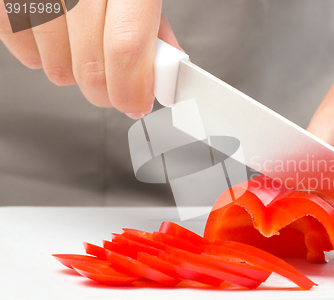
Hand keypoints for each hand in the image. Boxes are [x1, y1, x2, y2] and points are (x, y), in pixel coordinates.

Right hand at [0, 0, 181, 118]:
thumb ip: (154, 28)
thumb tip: (164, 71)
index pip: (126, 47)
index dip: (132, 88)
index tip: (137, 102)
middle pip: (90, 68)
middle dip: (108, 91)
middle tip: (117, 86)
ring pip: (58, 70)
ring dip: (76, 72)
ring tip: (84, 42)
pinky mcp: (5, 1)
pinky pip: (26, 55)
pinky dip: (44, 56)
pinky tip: (57, 34)